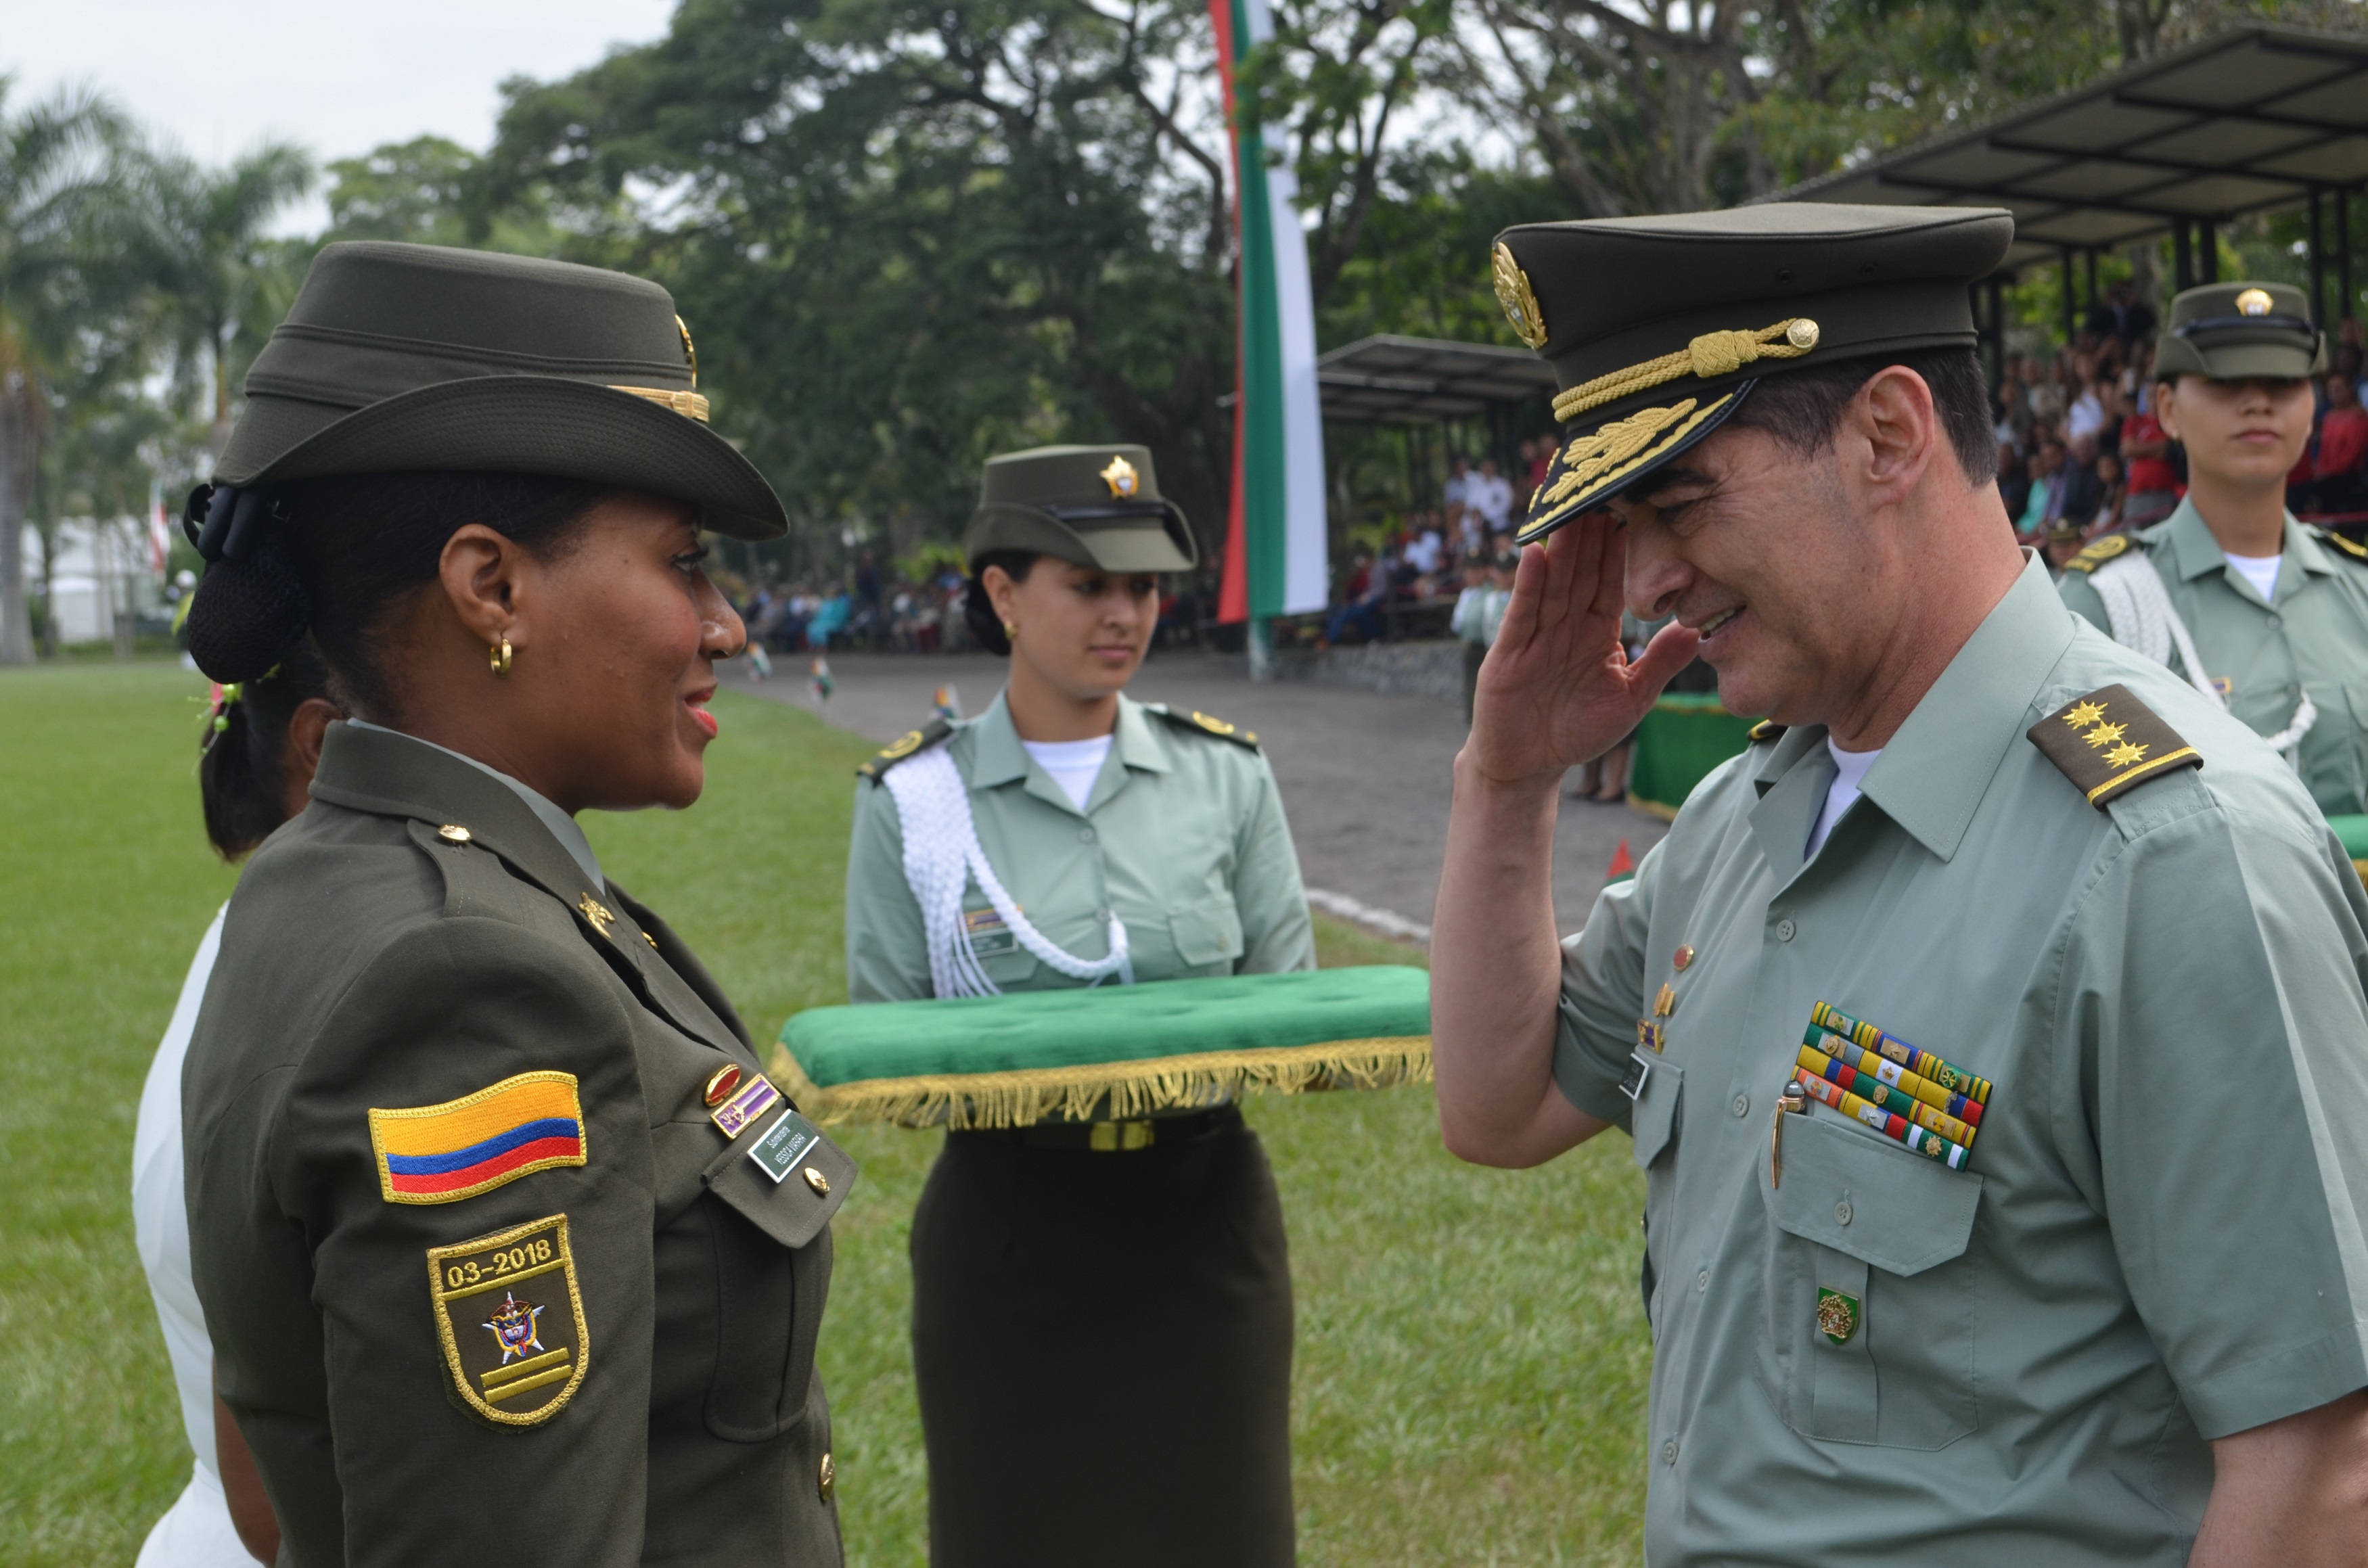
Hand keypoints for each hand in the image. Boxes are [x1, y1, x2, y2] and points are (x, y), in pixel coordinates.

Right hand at [1466, 513, 1699, 785]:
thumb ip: (1660, 664)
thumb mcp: (1631, 698)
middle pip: (1581, 570)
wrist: (1528, 766)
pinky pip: (1522, 614)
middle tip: (1606, 484)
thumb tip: (1699, 629)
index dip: (1623, 546)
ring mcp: (1535, 635)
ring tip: (1573, 506)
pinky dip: (1528, 585)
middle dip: (1592, 530)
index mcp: (1596, 630)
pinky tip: (1535, 554)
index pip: (1612, 580)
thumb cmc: (1577, 732)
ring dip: (1562, 546)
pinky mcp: (1509, 653)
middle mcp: (1565, 625)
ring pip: (1553, 583)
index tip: (1639, 505)